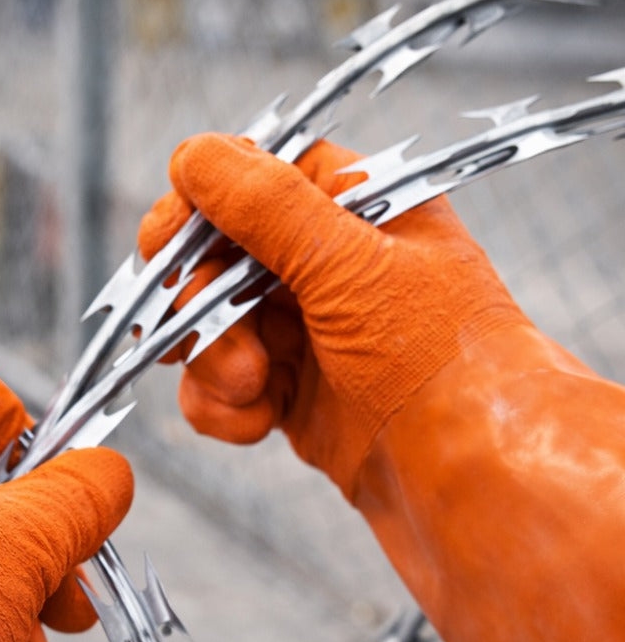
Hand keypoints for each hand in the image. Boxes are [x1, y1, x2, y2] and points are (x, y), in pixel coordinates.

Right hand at [139, 134, 525, 497]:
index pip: (251, 178)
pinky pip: (218, 387)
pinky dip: (222, 406)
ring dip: (211, 360)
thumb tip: (196, 157)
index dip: (199, 207)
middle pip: (212, 256)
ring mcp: (303, 333)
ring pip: (206, 327)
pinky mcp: (288, 395)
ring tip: (253, 388)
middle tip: (210, 331)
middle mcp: (326, 265)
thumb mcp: (352, 266)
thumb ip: (266, 207)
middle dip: (199, 300)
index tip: (167, 246)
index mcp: (355, 208)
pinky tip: (258, 424)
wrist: (473, 483)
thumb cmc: (440, 363)